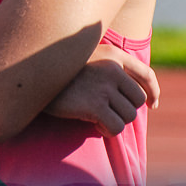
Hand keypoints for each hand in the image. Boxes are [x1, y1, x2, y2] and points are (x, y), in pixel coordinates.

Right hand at [44, 43, 159, 136]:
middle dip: (127, 110)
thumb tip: (131, 89)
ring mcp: (104, 87)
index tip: (152, 104)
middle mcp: (112, 69)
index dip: (153, 92)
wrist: (32, 74)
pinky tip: (94, 124)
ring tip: (97, 117)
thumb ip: (108, 65)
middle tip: (109, 113)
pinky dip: (108, 130)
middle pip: (138, 100)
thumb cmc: (58, 69)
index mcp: (113, 54)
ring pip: (129, 116)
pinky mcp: (95, 105)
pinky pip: (116, 127)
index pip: (146, 74)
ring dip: (115, 121)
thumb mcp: (86, 56)